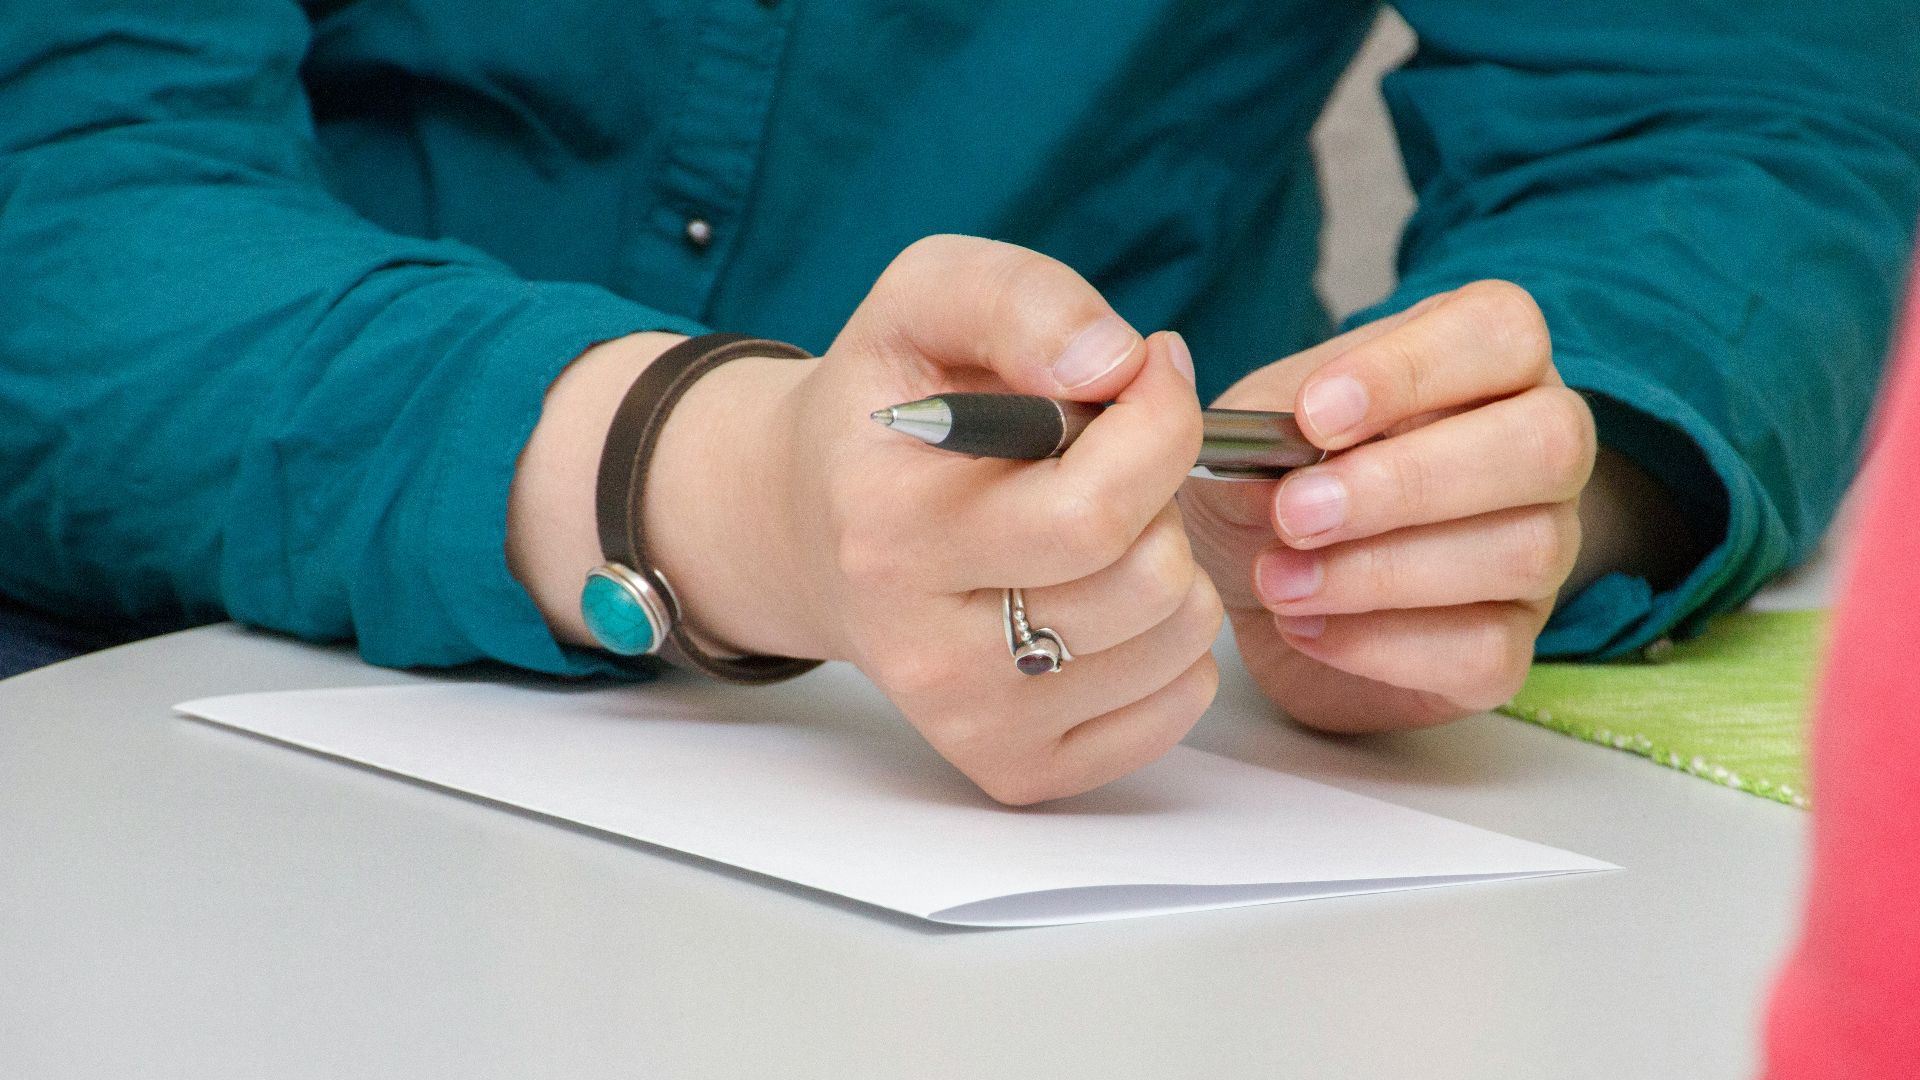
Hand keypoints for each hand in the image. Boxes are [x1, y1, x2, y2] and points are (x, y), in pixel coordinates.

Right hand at [773, 237, 1223, 801]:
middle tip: (1108, 460)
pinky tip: (1102, 595)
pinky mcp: (1015, 768)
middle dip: (1160, 494)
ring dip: (1168, 562)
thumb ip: (1020, 299)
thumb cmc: (884, 411)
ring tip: (1096, 527)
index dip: (1159, 421)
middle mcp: (922, 650)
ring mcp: (969, 721)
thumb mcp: (923, 300)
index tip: (1142, 376)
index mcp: (892, 533)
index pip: (1096, 508)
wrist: (808, 527)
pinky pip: (1176, 704)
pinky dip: (1169, 640)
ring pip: (1177, 641)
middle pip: (1147, 580)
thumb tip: (1115, 363)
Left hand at [1180, 281, 1595, 730]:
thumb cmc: (1265, 485)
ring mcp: (1541, 551)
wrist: (1252, 592)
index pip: (1500, 329)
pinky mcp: (1511, 648)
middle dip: (1409, 481)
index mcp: (1478, 362)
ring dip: (1380, 571)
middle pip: (1548, 441)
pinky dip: (1382, 644)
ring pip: (1523, 551)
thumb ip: (1262, 433)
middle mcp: (1536, 449)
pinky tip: (1306, 627)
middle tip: (1295, 513)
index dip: (1413, 370)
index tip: (1313, 415)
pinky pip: (1486, 649)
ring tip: (1277, 580)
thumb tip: (1280, 467)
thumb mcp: (1244, 437)